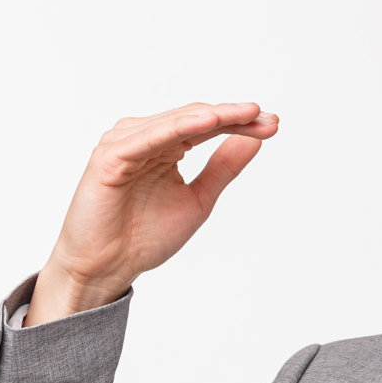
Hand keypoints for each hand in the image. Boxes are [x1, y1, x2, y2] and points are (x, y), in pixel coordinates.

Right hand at [25, 101, 280, 324]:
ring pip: (176, 122)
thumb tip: (254, 138)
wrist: (107, 269)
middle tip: (267, 118)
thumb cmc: (143, 238)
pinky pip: (149, 137)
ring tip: (245, 114)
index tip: (274, 125)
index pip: (207, 127)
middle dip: (233, 117)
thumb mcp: (199, 199)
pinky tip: (207, 122)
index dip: (240, 123)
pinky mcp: (110, 157)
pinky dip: (178, 127)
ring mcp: (125, 144)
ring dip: (212, 116)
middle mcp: (144, 139)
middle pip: (195, 119)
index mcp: (165, 147)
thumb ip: (223, 168)